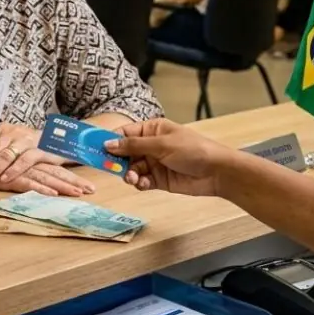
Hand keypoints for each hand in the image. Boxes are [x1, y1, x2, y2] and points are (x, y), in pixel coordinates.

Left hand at [0, 124, 93, 193]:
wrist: (60, 141)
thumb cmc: (28, 147)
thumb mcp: (9, 144)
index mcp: (0, 130)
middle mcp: (11, 132)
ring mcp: (25, 140)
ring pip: (4, 156)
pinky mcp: (39, 150)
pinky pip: (24, 161)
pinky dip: (13, 171)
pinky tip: (4, 180)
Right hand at [104, 119, 233, 196]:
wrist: (218, 173)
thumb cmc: (193, 150)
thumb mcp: (161, 144)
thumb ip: (133, 145)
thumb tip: (108, 144)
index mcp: (151, 130)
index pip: (124, 133)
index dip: (110, 141)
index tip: (95, 149)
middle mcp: (150, 145)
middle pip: (124, 153)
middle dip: (118, 161)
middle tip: (110, 168)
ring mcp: (154, 163)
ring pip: (131, 168)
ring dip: (128, 174)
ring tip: (132, 179)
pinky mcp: (158, 179)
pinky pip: (141, 181)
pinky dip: (138, 183)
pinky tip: (142, 184)